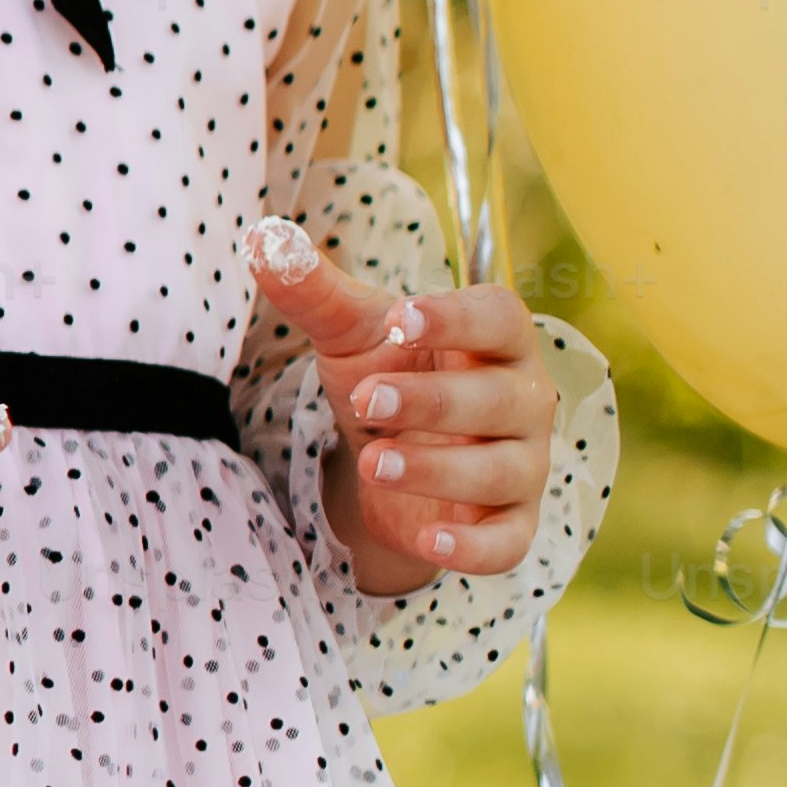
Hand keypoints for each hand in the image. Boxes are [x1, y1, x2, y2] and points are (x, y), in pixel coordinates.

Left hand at [256, 222, 552, 591]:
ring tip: (374, 461)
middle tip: (367, 399)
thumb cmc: (387, 373)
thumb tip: (264, 239)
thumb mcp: (349, 332)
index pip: (500, 317)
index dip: (457, 318)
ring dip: (440, 470)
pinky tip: (429, 540)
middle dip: (434, 400)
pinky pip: (507, 542)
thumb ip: (314, 290)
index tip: (403, 318)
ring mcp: (521, 464)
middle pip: (501, 397)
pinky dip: (473, 547)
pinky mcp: (506, 523)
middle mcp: (522, 399)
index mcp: (493, 339)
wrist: (389, 454)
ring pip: (501, 471)